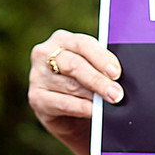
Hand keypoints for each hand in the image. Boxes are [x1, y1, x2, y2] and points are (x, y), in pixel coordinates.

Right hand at [28, 29, 123, 154]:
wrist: (71, 115)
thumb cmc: (86, 85)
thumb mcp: (92, 70)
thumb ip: (100, 66)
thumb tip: (118, 76)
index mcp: (62, 39)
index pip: (82, 44)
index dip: (101, 58)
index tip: (116, 73)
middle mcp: (44, 54)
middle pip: (74, 65)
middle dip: (98, 80)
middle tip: (116, 93)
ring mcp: (37, 76)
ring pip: (70, 86)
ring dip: (93, 96)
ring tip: (110, 103)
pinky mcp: (36, 98)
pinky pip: (63, 103)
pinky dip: (82, 108)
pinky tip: (94, 111)